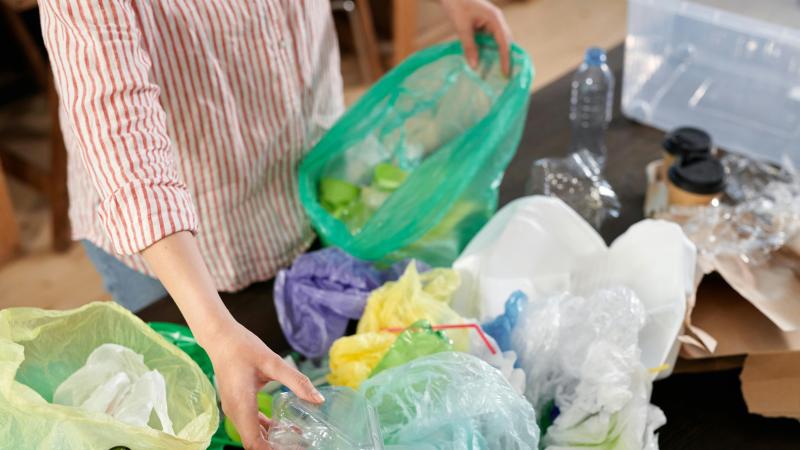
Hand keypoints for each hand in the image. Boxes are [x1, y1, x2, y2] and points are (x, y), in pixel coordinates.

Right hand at [204, 320, 323, 449]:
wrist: (221, 338)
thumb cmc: (244, 348)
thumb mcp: (274, 363)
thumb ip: (297, 381)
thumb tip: (318, 399)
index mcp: (242, 406)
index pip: (254, 444)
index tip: (294, 448)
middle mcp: (235, 412)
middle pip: (254, 443)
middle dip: (275, 447)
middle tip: (300, 444)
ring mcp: (235, 409)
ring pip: (252, 435)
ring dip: (272, 440)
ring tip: (297, 440)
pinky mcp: (237, 404)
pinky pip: (251, 424)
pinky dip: (266, 429)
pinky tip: (284, 426)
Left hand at [440, 0, 512, 74]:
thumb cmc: (456, 6)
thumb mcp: (462, 28)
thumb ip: (469, 47)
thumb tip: (474, 67)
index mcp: (495, 18)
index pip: (504, 42)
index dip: (505, 58)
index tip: (505, 73)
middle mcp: (497, 20)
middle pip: (506, 42)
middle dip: (505, 58)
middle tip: (504, 76)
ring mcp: (492, 22)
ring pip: (499, 42)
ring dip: (497, 55)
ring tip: (495, 72)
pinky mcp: (486, 24)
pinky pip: (491, 40)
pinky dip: (489, 50)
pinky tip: (485, 61)